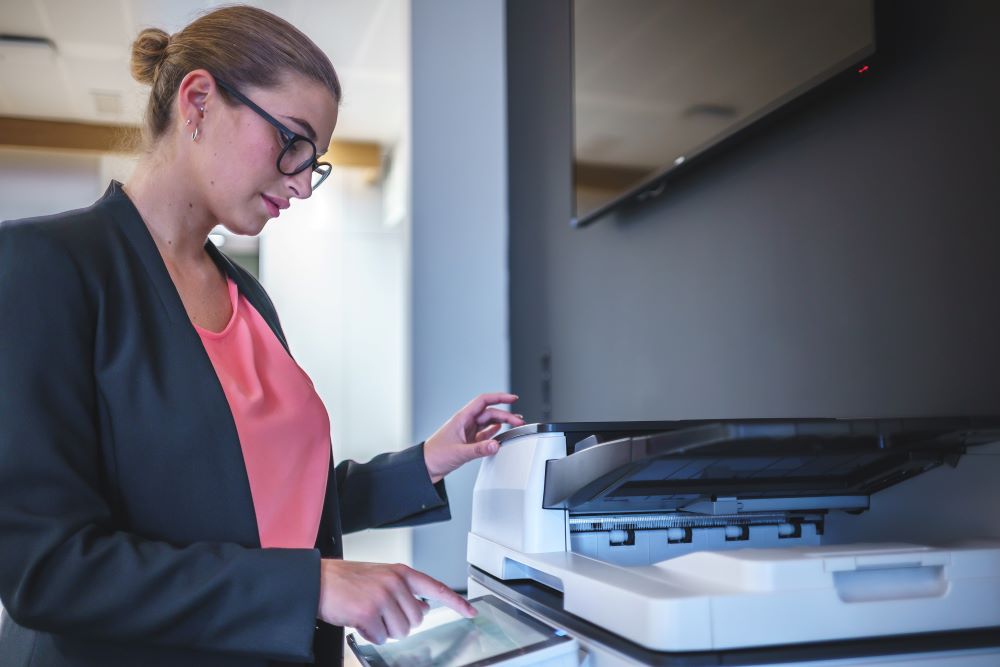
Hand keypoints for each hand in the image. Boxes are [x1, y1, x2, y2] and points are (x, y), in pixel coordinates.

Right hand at [317, 559, 475, 643]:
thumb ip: (404, 590)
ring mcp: (382, 597)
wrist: (318, 581)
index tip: (470, 612)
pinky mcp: (368, 613)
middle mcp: (395, 583)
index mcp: (401, 572)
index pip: (436, 587)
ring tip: (368, 615)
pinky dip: (369, 635)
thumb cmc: (347, 580)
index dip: (456, 602)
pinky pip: (380, 637)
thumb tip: (422, 609)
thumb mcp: (381, 576)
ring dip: (384, 630)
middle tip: (380, 614)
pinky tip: (359, 621)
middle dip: (400, 623)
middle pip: (417, 620)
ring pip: (400, 631)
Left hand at [423, 392, 525, 483]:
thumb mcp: (459, 452)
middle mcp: (465, 423)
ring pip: (488, 423)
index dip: (499, 397)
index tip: (512, 398)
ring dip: (501, 423)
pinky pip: (484, 433)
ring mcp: (467, 432)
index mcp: (462, 418)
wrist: (425, 468)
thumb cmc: (435, 456)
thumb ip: (479, 449)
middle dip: (506, 415)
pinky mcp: (468, 442)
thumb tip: (496, 445)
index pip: (483, 401)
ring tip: (514, 424)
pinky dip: (493, 432)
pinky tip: (499, 431)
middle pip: (490, 413)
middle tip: (519, 421)